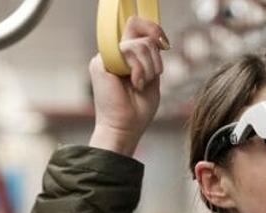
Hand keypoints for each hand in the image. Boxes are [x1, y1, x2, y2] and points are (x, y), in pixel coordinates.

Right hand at [88, 16, 168, 156]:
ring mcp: (105, 58)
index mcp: (124, 58)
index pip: (139, 32)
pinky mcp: (100, 63)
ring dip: (149, 67)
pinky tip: (136, 83)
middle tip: (151, 77)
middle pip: (142, 36)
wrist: (125, 127)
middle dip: (155, 59)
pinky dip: (140, 69)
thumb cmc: (138, 109)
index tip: (165, 43)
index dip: (154, 32)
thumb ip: (151, 58)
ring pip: (139, 44)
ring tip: (142, 83)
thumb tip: (157, 39)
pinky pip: (128, 51)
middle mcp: (113, 55)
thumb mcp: (151, 78)